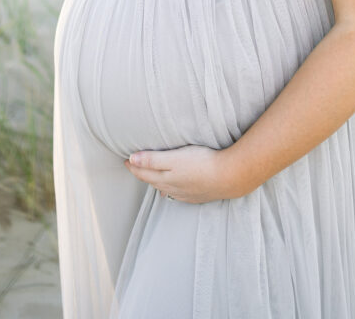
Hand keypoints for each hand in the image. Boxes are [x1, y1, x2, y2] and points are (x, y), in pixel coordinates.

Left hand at [124, 145, 239, 203]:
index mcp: (166, 178)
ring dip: (156, 181)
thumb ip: (152, 159)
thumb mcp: (174, 158)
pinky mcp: (198, 195)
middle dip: (142, 174)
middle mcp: (173, 188)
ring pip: (165, 188)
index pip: (144, 172)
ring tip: (150, 176)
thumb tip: (131, 160)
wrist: (229, 177)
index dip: (134, 166)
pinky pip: (178, 193)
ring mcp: (186, 193)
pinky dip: (170, 189)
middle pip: (153, 181)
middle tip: (133, 166)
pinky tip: (171, 189)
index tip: (125, 160)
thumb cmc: (202, 163)